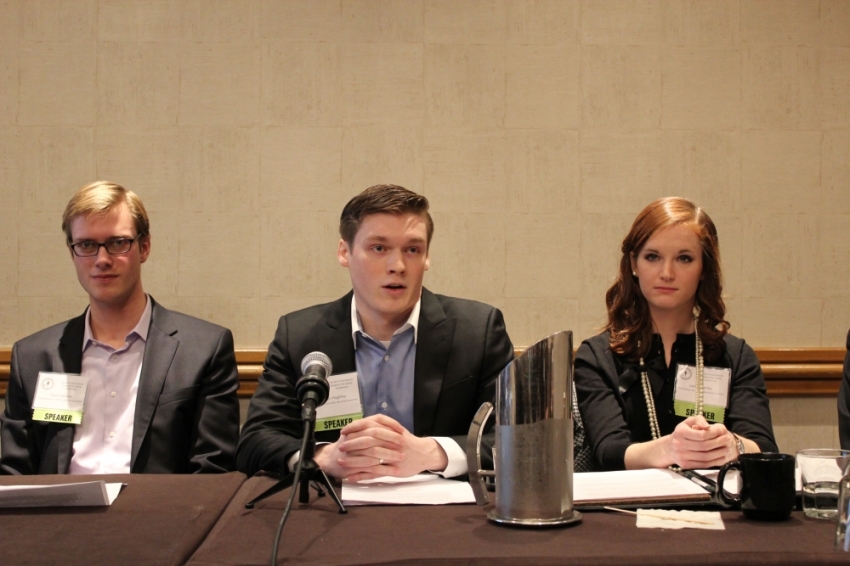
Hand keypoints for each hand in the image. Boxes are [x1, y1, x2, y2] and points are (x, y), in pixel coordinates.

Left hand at [314, 415, 447, 481]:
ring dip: (354, 460)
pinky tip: (351, 477)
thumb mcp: (395, 429)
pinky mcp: (393, 470)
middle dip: (352, 444)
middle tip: (341, 447)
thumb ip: (381, 425)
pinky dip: (362, 476)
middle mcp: (391, 443)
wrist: (424, 453)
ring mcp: (392, 457)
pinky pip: (375, 473)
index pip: (369, 426)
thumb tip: (362, 423)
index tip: (344, 431)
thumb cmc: (407, 442)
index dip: (355, 428)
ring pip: (370, 458)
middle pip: (368, 441)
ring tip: (342, 462)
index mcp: (390, 431)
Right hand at [666, 415, 738, 468]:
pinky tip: (722, 457)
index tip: (722, 431)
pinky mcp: (685, 465)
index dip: (714, 433)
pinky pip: (704, 465)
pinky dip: (715, 462)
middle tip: (728, 439)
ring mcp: (682, 456)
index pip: (701, 435)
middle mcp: (679, 445)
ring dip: (719, 453)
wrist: (670, 448)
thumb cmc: (683, 432)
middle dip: (719, 443)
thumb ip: (699, 420)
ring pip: (705, 456)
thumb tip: (707, 427)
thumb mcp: (688, 422)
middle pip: (704, 446)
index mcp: (680, 432)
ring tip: (727, 448)